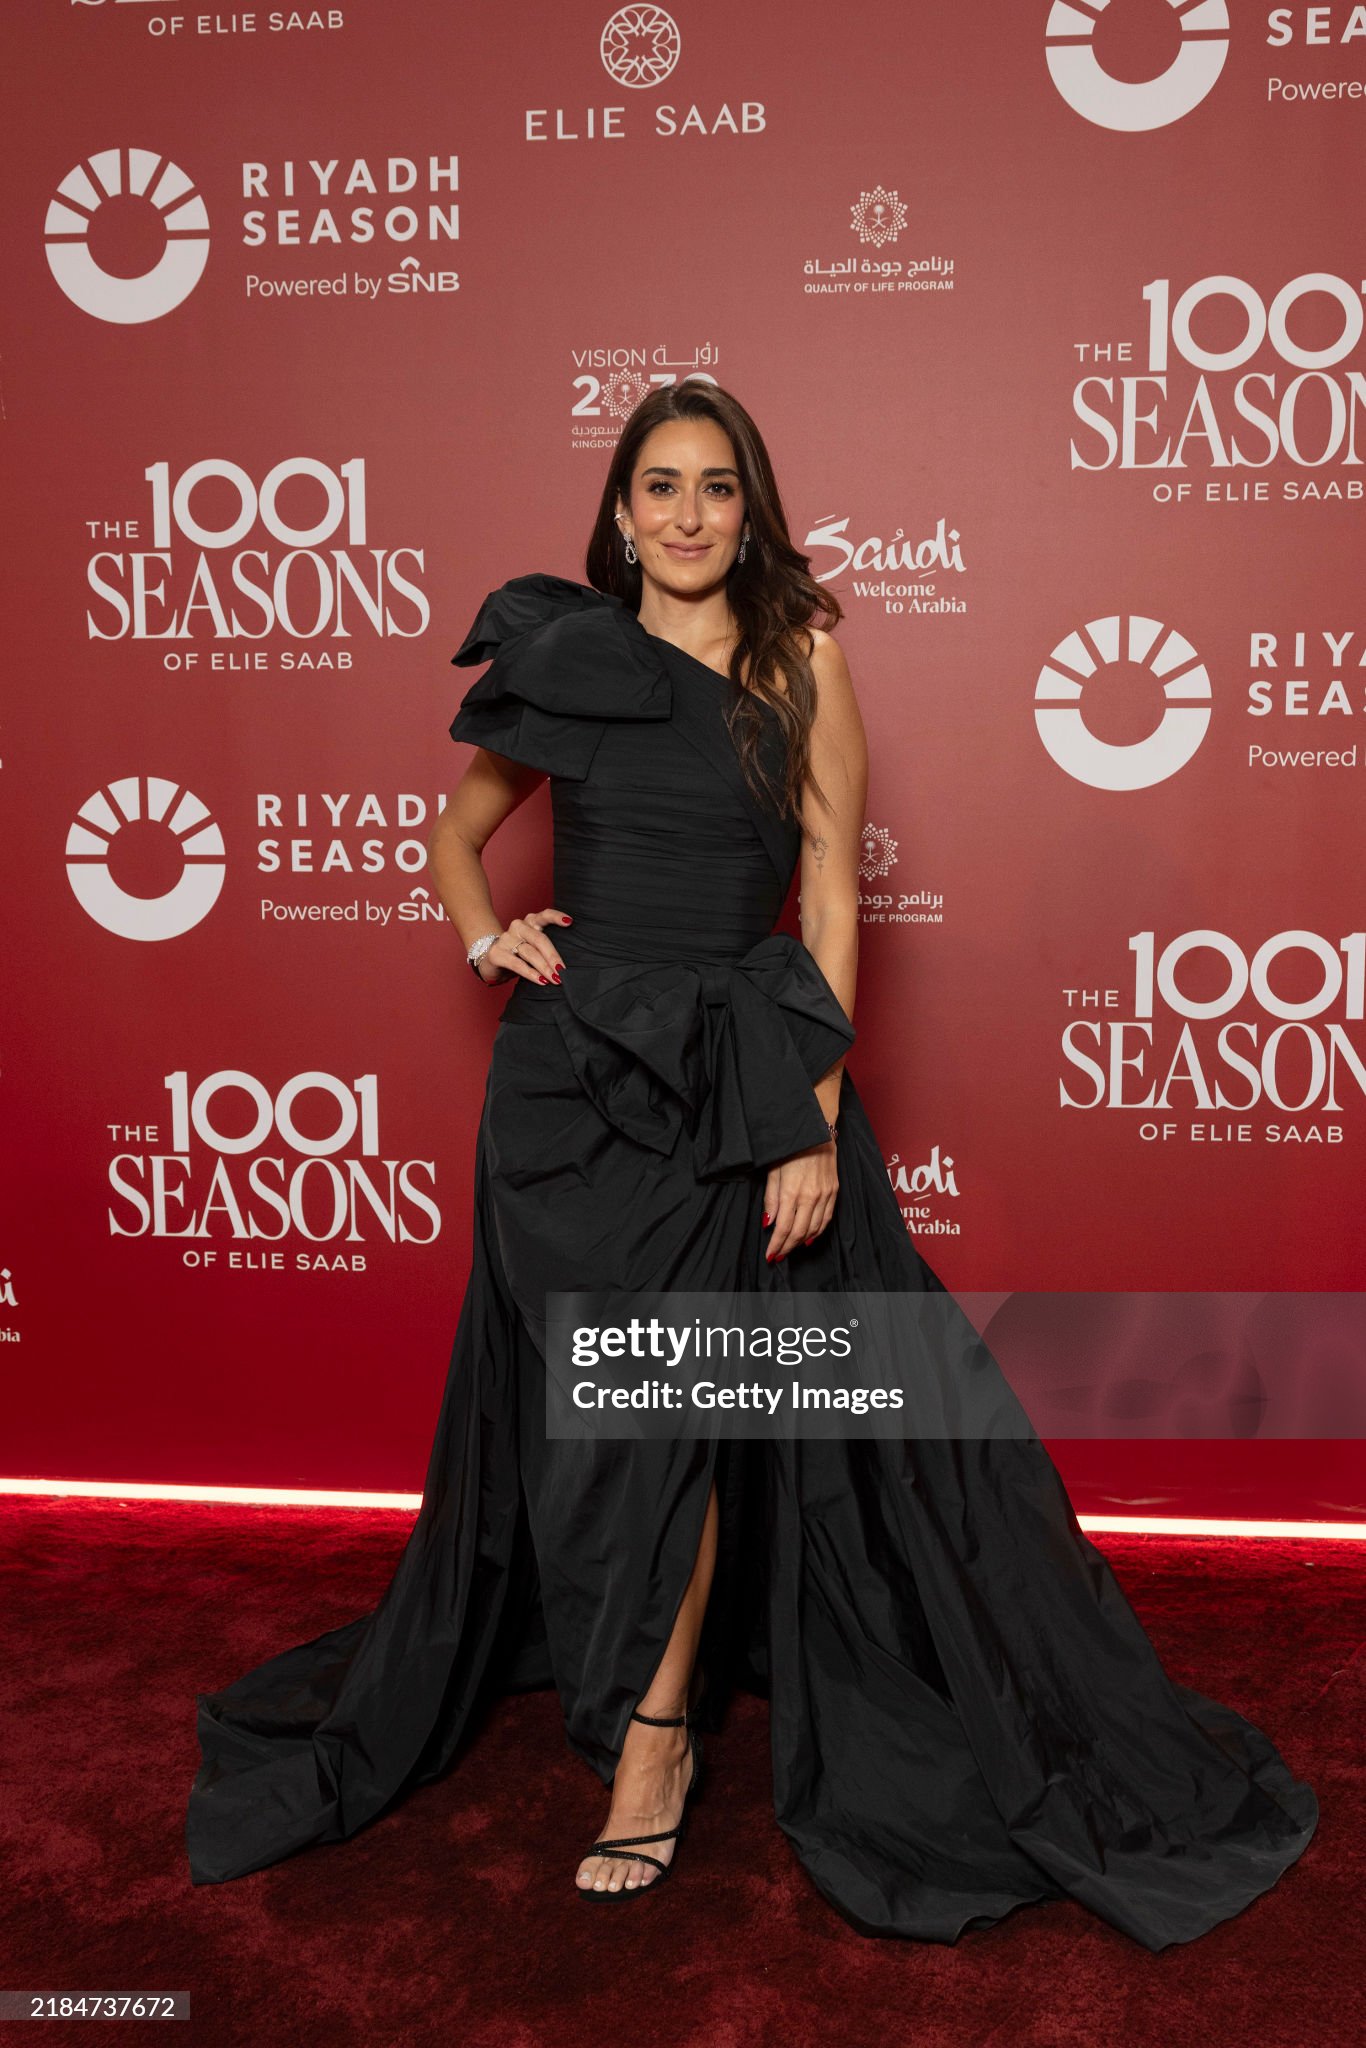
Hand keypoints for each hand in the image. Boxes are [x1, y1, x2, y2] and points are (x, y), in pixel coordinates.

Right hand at [477, 907, 571, 985]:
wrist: (491, 961)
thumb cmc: (519, 954)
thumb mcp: (534, 947)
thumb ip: (547, 948)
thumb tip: (566, 965)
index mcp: (530, 922)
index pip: (544, 915)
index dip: (557, 917)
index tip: (569, 922)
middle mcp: (518, 927)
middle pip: (539, 939)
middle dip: (553, 956)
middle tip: (563, 971)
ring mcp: (506, 939)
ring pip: (530, 953)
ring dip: (544, 968)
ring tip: (555, 979)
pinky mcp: (497, 953)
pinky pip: (517, 964)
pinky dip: (531, 973)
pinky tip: (541, 981)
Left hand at [762, 1137, 837, 1262]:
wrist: (816, 1130)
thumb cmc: (790, 1148)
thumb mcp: (773, 1170)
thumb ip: (771, 1198)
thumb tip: (769, 1222)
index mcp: (792, 1192)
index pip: (783, 1228)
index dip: (776, 1245)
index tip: (770, 1255)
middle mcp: (811, 1196)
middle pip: (799, 1232)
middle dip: (787, 1247)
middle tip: (778, 1256)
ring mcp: (825, 1194)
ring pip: (814, 1228)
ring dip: (801, 1242)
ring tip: (790, 1249)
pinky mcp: (834, 1190)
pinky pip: (827, 1218)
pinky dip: (818, 1231)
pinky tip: (809, 1237)